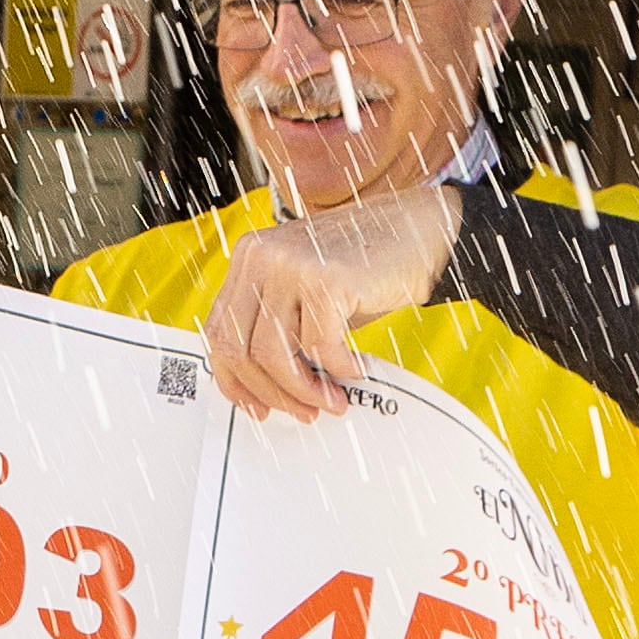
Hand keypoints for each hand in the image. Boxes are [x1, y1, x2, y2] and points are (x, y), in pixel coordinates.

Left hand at [202, 187, 465, 420]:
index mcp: (248, 257)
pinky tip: (354, 369)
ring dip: (303, 389)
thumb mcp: (306, 295)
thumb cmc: (366, 266)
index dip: (234, 378)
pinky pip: (319, 346)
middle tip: (303, 411)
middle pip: (238, 347)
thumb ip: (280, 329)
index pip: (219, 331)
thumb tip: (265, 390)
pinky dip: (337, 368)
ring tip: (330, 401)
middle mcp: (260, 256)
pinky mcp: (324, 278)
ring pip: (273, 353)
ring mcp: (289, 263)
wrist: (419, 227)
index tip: (257, 406)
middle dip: (270, 391)